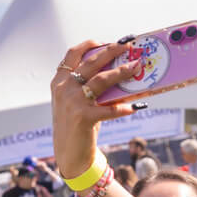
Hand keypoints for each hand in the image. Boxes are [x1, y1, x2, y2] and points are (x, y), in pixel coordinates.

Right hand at [51, 41, 142, 178]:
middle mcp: (64, 88)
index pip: (73, 54)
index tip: (107, 41)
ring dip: (121, 72)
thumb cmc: (78, 126)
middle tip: (127, 45)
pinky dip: (123, 108)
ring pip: (101, 80)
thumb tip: (119, 75)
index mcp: (60, 82)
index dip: (90, 45)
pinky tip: (135, 107)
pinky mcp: (83, 117)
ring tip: (136, 67)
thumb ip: (91, 89)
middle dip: (111, 51)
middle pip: (91, 63)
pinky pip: (108, 109)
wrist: (69, 155)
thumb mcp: (79, 103)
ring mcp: (72, 102)